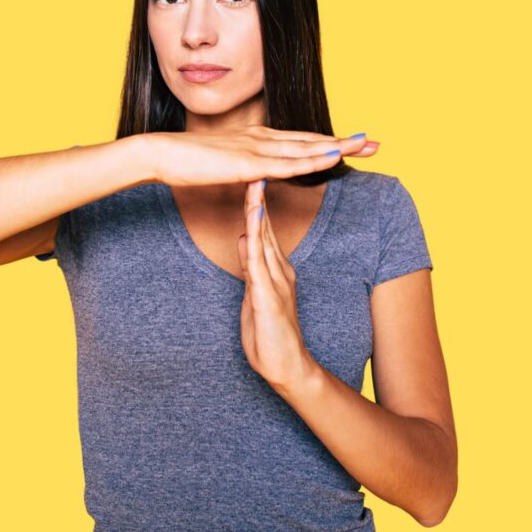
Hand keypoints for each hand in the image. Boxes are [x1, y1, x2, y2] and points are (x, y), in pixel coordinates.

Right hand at [148, 124, 378, 186]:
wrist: (159, 153)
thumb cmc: (185, 161)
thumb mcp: (222, 163)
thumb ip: (242, 165)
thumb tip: (256, 173)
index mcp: (256, 138)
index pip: (301, 140)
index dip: (329, 141)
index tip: (354, 144)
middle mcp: (261, 137)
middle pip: (312, 140)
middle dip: (345, 142)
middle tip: (376, 144)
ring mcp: (255, 148)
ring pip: (305, 148)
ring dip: (337, 147)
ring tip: (365, 146)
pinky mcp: (247, 162)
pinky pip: (287, 163)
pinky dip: (313, 160)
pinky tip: (331, 158)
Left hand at [236, 178, 315, 392]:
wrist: (288, 368)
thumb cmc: (271, 337)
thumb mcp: (254, 295)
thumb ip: (250, 267)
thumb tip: (244, 238)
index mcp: (275, 270)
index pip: (261, 230)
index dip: (254, 202)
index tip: (248, 176)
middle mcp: (278, 270)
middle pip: (263, 226)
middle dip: (257, 195)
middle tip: (254, 163)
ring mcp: (274, 281)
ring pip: (262, 238)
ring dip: (257, 208)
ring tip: (254, 180)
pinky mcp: (268, 295)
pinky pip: (258, 261)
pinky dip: (254, 238)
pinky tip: (252, 219)